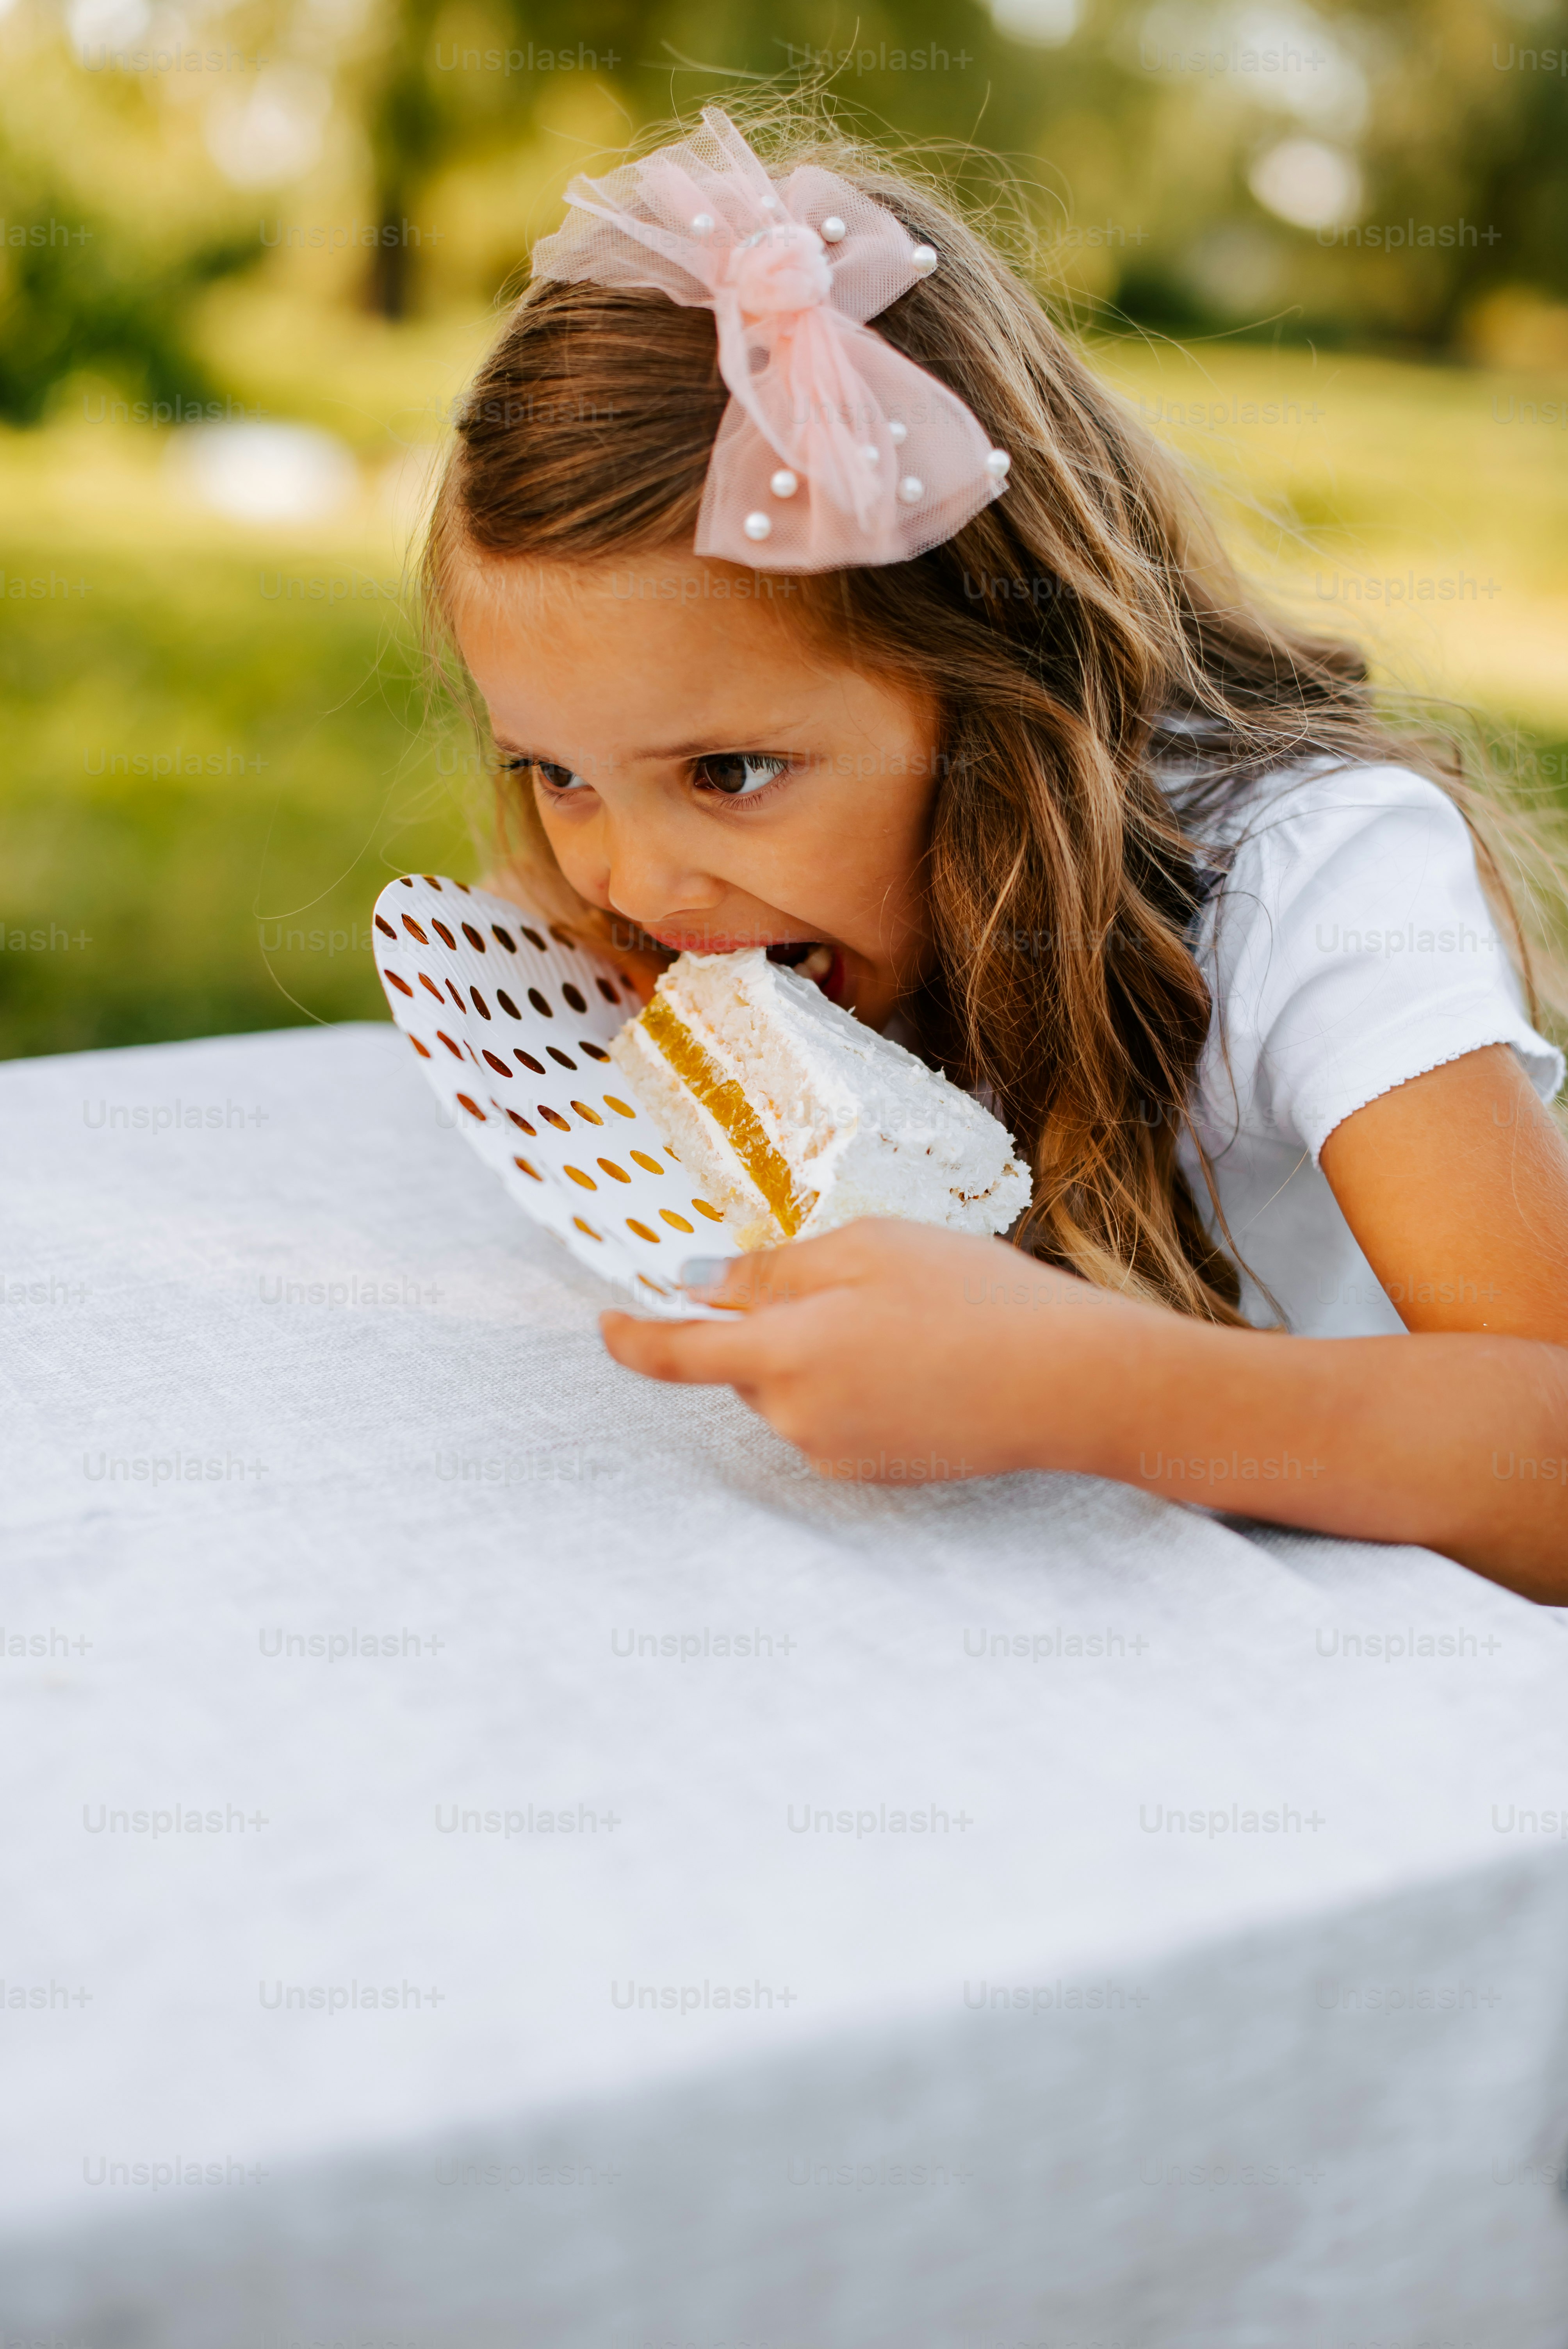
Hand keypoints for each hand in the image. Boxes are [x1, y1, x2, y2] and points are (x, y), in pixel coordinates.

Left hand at [599, 1217, 1155, 1483]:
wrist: (1071, 1381)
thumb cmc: (975, 1298)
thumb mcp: (868, 1248)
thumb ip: (773, 1270)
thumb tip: (699, 1281)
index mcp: (783, 1357)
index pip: (674, 1356)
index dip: (631, 1336)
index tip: (606, 1318)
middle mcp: (796, 1418)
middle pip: (743, 1364)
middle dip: (767, 1322)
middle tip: (843, 1277)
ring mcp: (835, 1453)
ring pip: (790, 1390)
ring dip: (816, 1350)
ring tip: (904, 1315)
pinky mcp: (874, 1472)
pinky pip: (832, 1417)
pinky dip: (852, 1383)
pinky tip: (920, 1356)